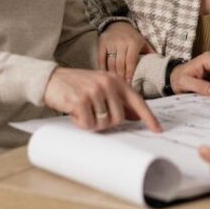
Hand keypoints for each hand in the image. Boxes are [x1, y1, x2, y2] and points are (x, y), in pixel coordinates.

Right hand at [43, 67, 161, 132]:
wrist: (51, 78)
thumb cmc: (78, 85)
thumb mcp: (101, 87)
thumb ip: (118, 100)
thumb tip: (136, 116)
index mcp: (116, 81)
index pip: (137, 101)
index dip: (148, 117)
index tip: (157, 129)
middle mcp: (108, 84)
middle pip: (118, 118)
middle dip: (106, 122)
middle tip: (93, 114)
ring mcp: (94, 91)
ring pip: (103, 123)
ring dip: (92, 123)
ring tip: (83, 111)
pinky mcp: (81, 100)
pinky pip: (88, 124)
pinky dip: (81, 123)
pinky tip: (74, 112)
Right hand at [97, 22, 154, 82]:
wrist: (117, 23)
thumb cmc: (132, 36)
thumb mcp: (143, 42)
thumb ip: (150, 53)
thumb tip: (158, 65)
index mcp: (133, 43)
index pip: (131, 61)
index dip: (130, 74)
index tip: (130, 84)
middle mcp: (122, 43)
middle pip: (121, 64)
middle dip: (122, 77)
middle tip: (122, 86)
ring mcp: (111, 43)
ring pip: (111, 63)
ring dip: (113, 74)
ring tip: (115, 83)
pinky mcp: (102, 43)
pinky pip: (101, 59)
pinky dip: (102, 68)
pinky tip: (105, 75)